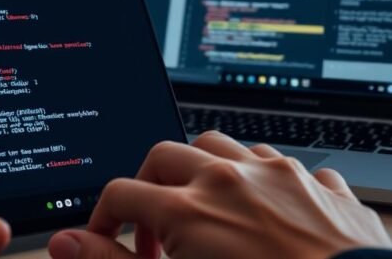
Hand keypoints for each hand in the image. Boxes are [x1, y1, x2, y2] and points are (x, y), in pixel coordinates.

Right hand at [48, 131, 391, 258]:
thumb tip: (67, 244)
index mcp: (191, 207)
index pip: (122, 193)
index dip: (101, 219)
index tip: (104, 241)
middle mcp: (233, 178)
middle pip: (165, 156)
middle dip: (148, 187)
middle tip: (152, 233)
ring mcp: (282, 176)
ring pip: (223, 147)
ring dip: (202, 172)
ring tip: (204, 212)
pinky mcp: (324, 188)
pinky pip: (282, 165)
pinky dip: (261, 180)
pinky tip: (264, 211)